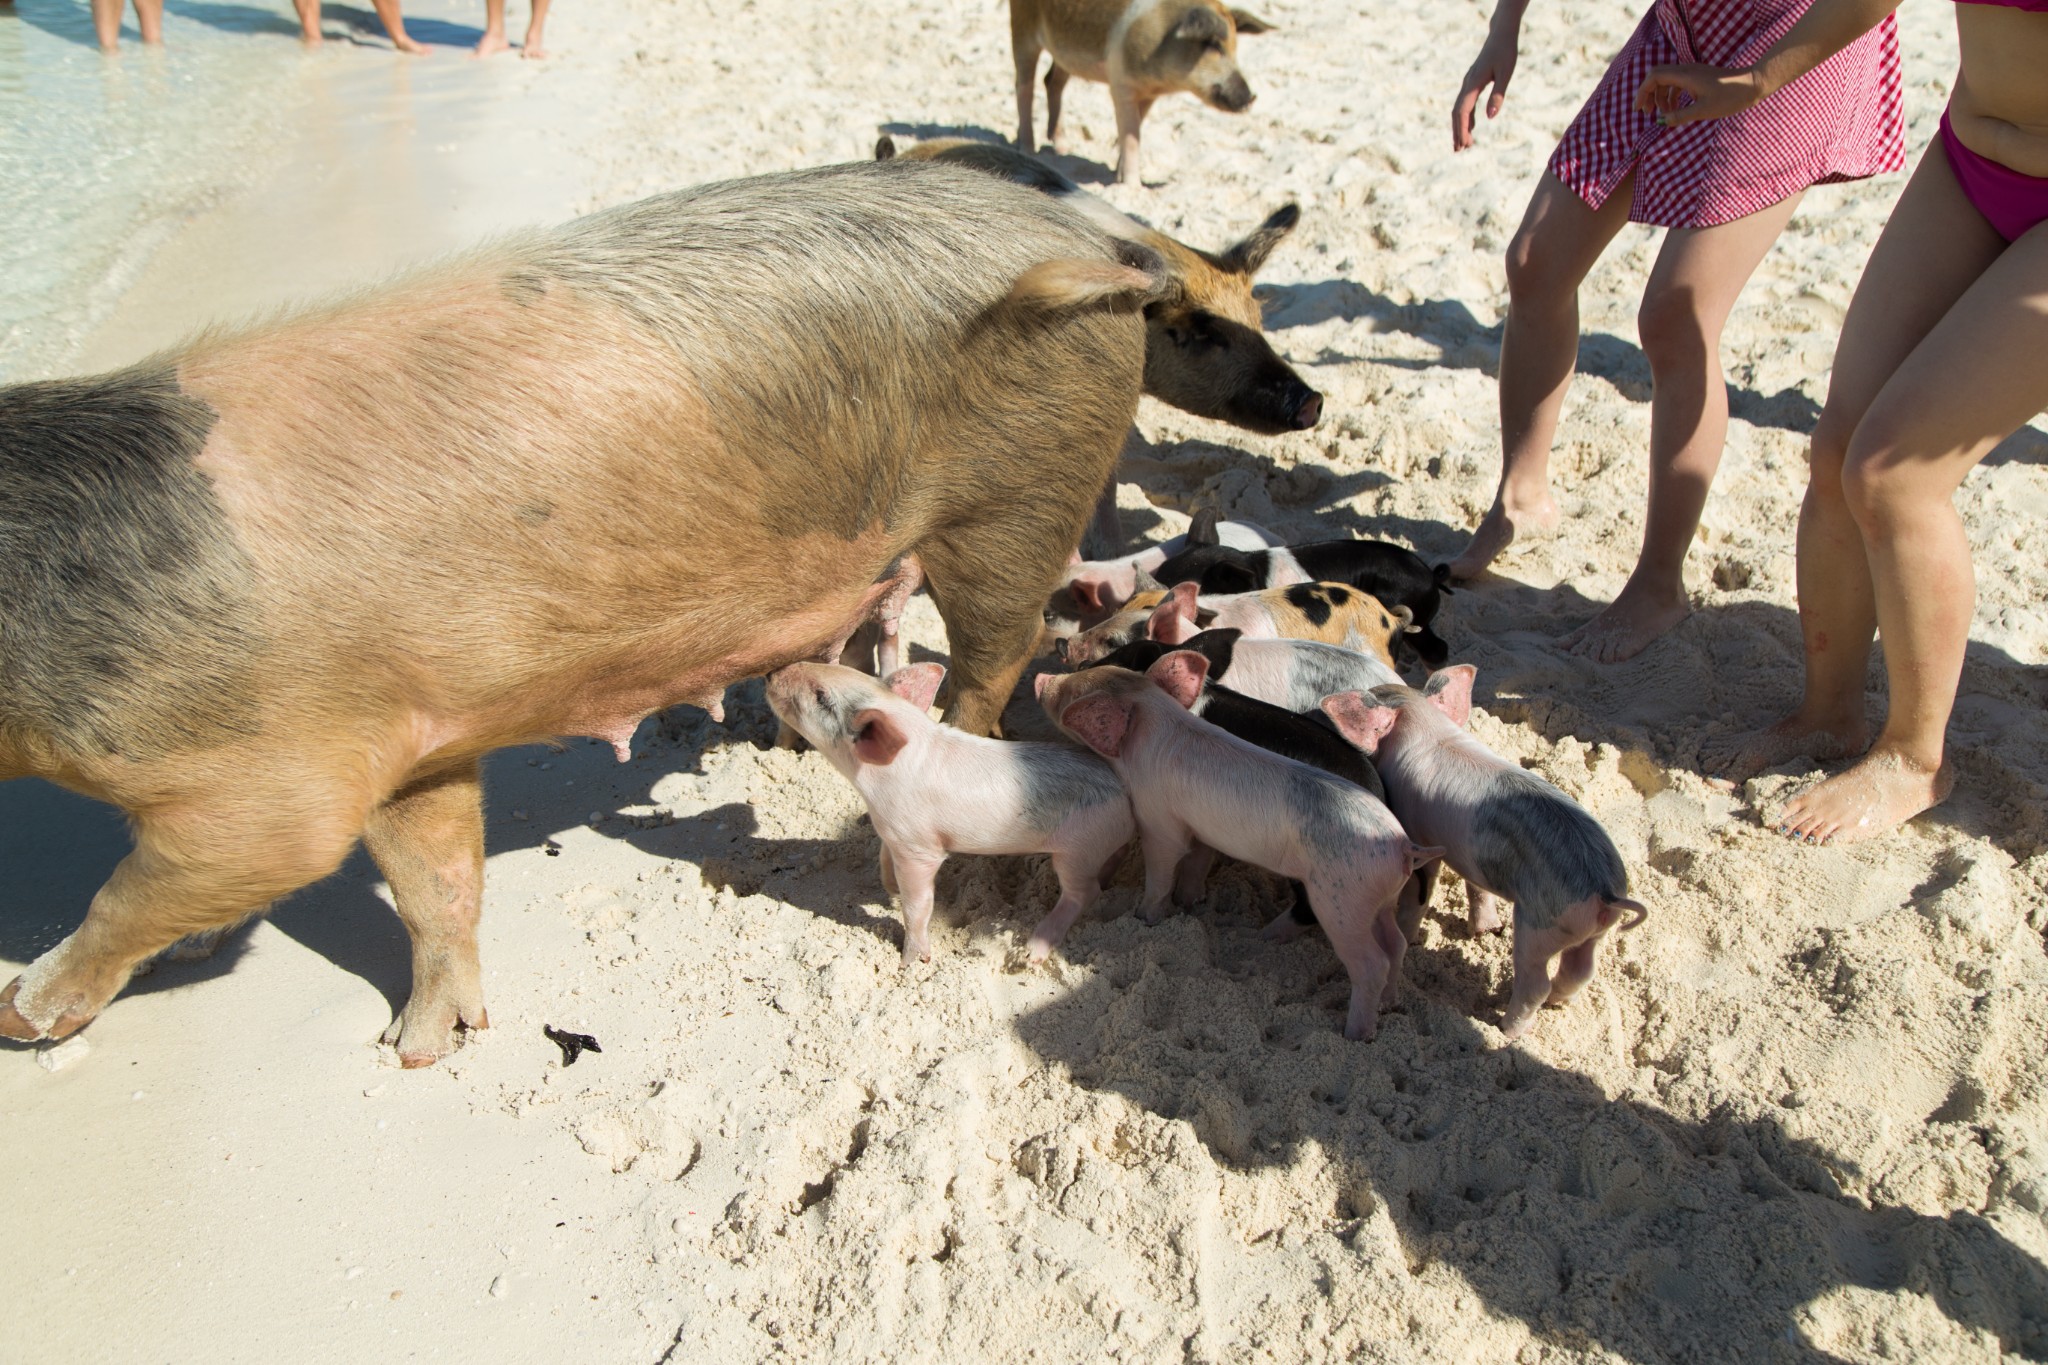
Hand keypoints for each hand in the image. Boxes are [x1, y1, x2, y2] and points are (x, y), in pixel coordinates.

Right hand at [1452, 27, 1519, 150]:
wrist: (1501, 34)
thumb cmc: (1506, 52)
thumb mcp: (1506, 73)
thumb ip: (1498, 95)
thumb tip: (1491, 117)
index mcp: (1473, 84)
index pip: (1463, 111)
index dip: (1462, 129)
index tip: (1464, 144)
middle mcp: (1467, 84)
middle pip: (1457, 113)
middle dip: (1457, 131)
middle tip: (1459, 150)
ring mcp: (1468, 83)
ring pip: (1459, 109)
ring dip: (1460, 126)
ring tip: (1464, 144)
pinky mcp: (1472, 83)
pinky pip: (1466, 103)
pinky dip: (1467, 117)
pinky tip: (1472, 127)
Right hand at [1634, 63, 1766, 124]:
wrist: (1753, 84)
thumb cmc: (1730, 97)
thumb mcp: (1704, 111)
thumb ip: (1680, 116)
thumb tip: (1661, 122)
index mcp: (1685, 76)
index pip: (1654, 77)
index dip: (1642, 92)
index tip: (1640, 110)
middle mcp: (1686, 70)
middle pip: (1657, 77)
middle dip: (1648, 94)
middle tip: (1647, 112)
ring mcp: (1693, 72)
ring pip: (1666, 81)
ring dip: (1660, 97)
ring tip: (1664, 114)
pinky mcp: (1699, 77)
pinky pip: (1677, 83)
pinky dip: (1672, 96)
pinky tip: (1676, 109)